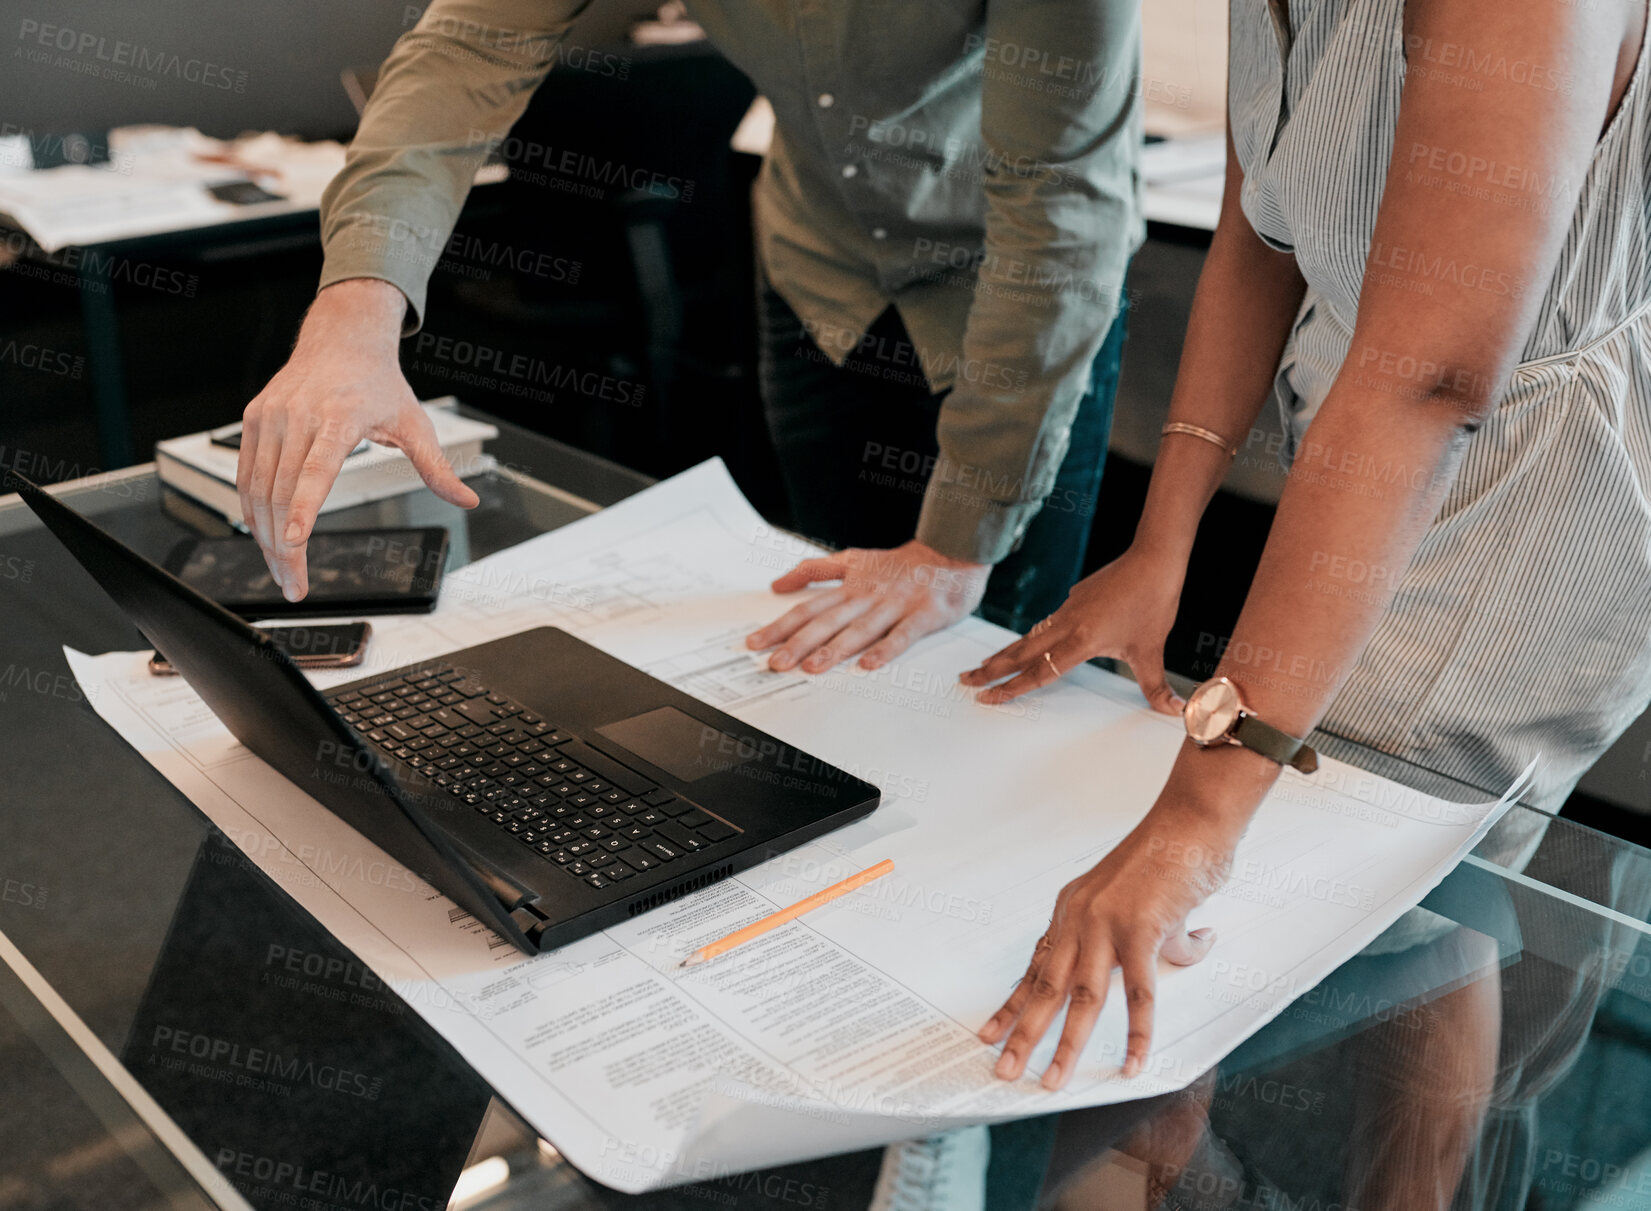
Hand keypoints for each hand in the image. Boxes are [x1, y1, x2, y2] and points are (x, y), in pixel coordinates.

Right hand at [237, 279, 479, 600]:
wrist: (342, 339)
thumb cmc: (379, 383)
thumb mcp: (416, 423)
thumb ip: (437, 467)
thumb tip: (467, 499)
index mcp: (339, 418)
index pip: (315, 471)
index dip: (302, 511)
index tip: (294, 544)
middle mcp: (298, 416)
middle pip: (280, 492)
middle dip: (283, 547)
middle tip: (293, 584)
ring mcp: (270, 418)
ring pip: (256, 489)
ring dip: (263, 536)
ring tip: (280, 570)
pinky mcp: (253, 421)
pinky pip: (245, 475)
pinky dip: (251, 511)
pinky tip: (263, 536)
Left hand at [746, 540, 988, 672]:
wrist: (952, 550)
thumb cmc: (902, 563)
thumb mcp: (853, 558)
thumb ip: (814, 569)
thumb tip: (777, 583)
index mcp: (850, 587)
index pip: (808, 608)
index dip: (780, 626)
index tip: (755, 643)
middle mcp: (868, 596)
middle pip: (827, 621)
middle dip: (799, 643)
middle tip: (776, 663)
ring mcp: (895, 606)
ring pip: (861, 629)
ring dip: (835, 649)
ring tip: (813, 667)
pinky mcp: (923, 615)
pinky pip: (903, 634)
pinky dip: (886, 649)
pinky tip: (869, 665)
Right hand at [960, 545, 1184, 712]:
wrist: (1154, 558)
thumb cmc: (1153, 601)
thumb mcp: (1153, 649)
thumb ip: (1156, 685)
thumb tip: (1175, 712)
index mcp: (1082, 640)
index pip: (1039, 672)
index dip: (1011, 688)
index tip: (988, 698)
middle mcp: (1068, 625)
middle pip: (1020, 652)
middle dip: (990, 669)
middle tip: (965, 680)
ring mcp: (1069, 609)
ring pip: (1028, 636)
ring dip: (1005, 652)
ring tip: (984, 664)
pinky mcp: (1075, 598)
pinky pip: (1046, 623)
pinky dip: (1029, 636)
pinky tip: (1028, 641)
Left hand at [979, 801, 1231, 1089]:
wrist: (1192, 821)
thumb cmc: (1171, 855)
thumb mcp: (1143, 900)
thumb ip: (1154, 937)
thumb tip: (1182, 952)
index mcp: (1073, 909)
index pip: (1036, 966)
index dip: (1013, 1003)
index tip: (991, 1032)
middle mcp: (1080, 917)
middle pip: (1045, 987)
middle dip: (1022, 1034)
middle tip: (1003, 1069)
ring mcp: (1107, 924)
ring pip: (1082, 998)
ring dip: (1066, 1044)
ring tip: (1054, 1080)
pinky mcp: (1142, 930)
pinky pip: (1139, 993)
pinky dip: (1137, 1032)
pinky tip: (1132, 1061)